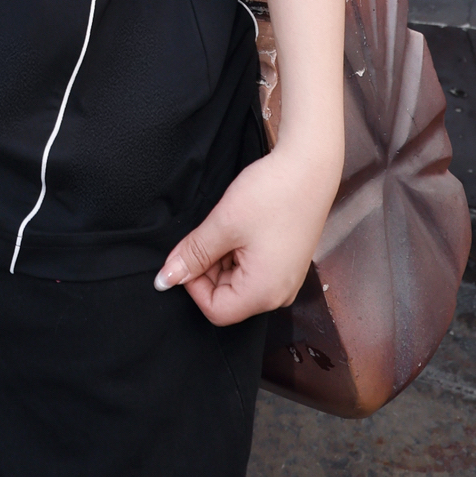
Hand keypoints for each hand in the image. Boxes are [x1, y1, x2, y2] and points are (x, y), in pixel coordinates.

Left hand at [154, 145, 338, 325]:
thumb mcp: (223, 224)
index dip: (194, 284)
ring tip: (229, 226)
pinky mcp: (286, 263)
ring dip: (222, 258)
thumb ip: (193, 255)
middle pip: (227, 297)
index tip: (190, 253)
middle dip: (208, 269)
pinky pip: (253, 269)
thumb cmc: (273, 194)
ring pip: (237, 282)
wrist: (310, 166)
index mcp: (265, 293)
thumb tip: (166, 279)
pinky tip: (241, 226)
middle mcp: (279, 294)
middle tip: (210, 233)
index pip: (215, 310)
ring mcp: (285, 279)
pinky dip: (238, 252)